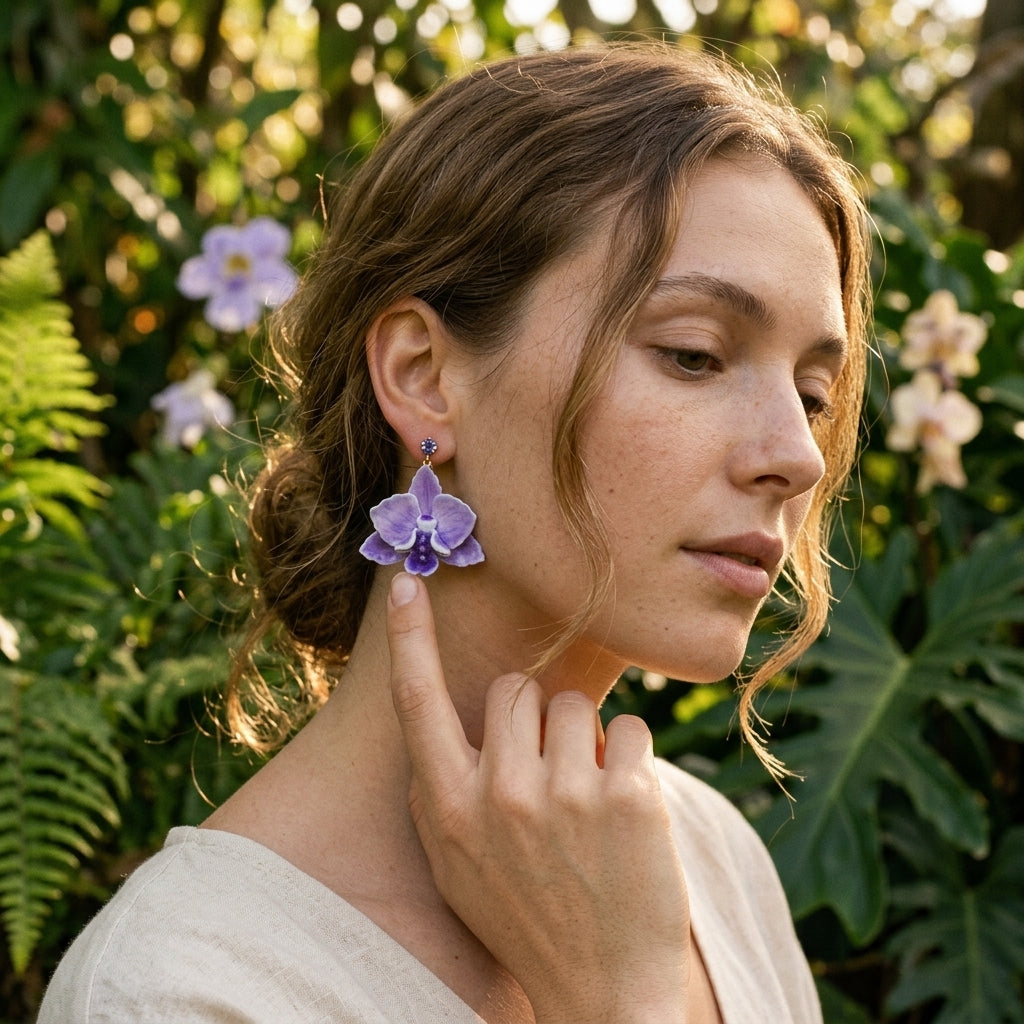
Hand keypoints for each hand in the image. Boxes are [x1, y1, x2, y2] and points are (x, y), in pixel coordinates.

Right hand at [386, 572, 689, 1023]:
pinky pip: (632, 726)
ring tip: (592, 803)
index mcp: (448, 807)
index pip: (418, 702)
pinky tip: (630, 809)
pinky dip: (635, 756)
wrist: (607, 991)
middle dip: (537, 719)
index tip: (405, 579)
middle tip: (552, 777)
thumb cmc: (528, 917)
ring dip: (589, 741)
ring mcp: (563, 793)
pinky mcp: (626, 796)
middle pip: (516, 690)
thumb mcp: (460, 866)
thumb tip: (443, 722)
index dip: (409, 637)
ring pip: (575, 704)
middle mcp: (497, 794)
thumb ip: (445, 793)